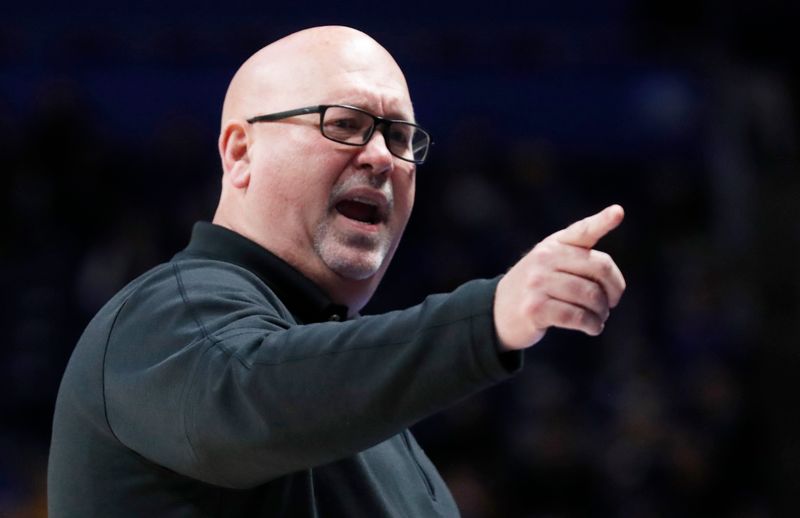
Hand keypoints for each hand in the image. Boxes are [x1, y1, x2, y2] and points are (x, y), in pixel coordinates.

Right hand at [493, 205, 625, 350]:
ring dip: (602, 312)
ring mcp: (537, 283)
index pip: (582, 231)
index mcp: (553, 244)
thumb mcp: (550, 263)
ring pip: (590, 295)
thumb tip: (613, 281)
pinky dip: (592, 325)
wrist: (498, 310)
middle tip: (612, 302)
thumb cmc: (536, 286)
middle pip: (599, 267)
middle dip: (614, 288)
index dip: (602, 222)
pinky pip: (577, 316)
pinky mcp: (535, 309)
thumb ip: (578, 259)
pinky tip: (593, 327)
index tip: (618, 212)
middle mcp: (544, 259)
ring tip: (599, 318)